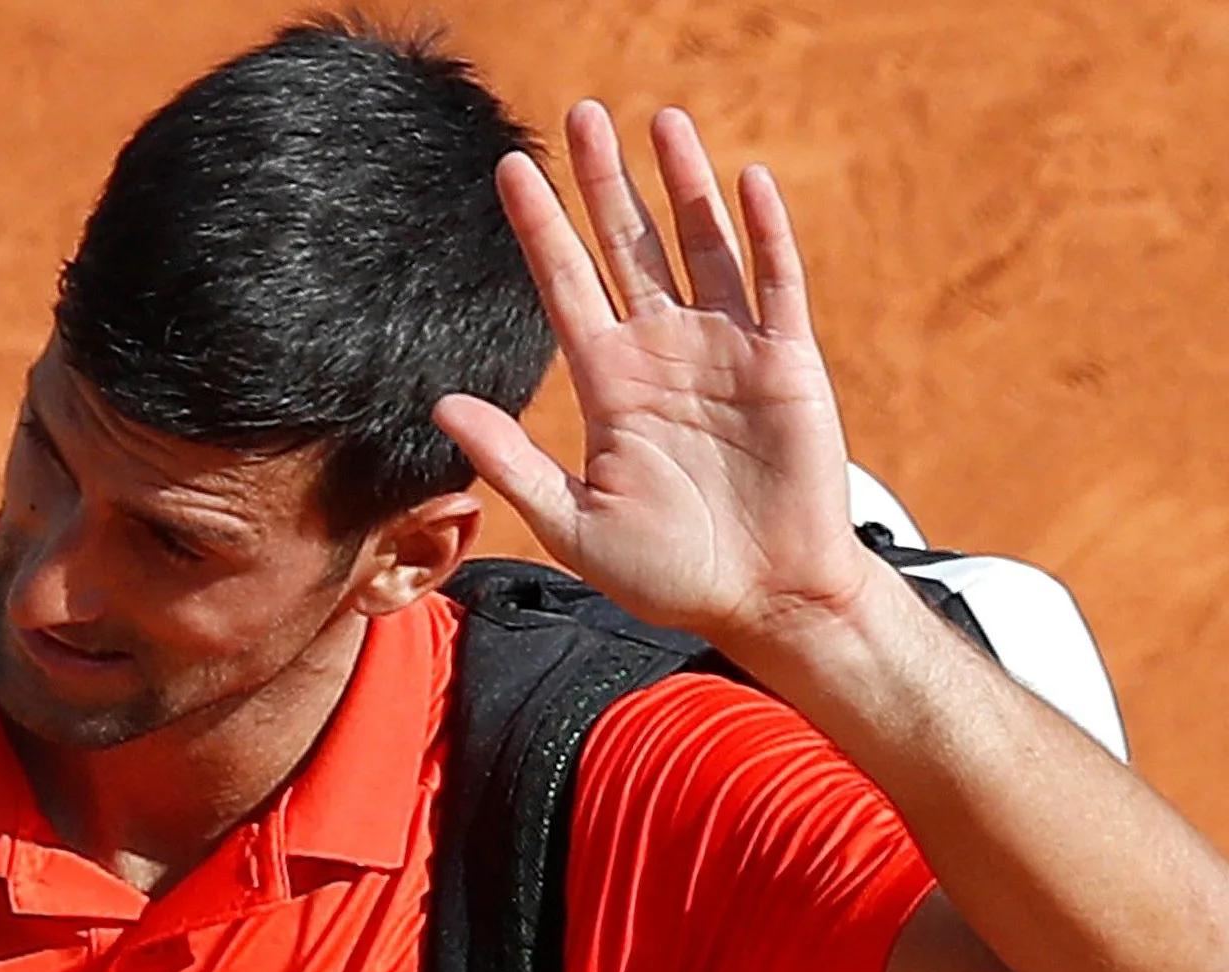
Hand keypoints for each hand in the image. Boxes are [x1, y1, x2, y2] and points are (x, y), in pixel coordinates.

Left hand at [434, 101, 878, 653]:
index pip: (565, 285)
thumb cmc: (669, 573)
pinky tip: (745, 179)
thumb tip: (442, 405)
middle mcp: (663, 352)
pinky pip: (775, 281)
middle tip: (580, 114)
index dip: (539, 227)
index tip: (510, 168)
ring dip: (682, 184)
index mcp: (610, 384)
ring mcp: (726, 350)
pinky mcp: (786, 361)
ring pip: (700, 246)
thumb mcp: (573, 523)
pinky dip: (763, 232)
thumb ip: (512, 461)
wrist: (762, 599)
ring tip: (660, 121)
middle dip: (603, 182)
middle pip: (626, 247)